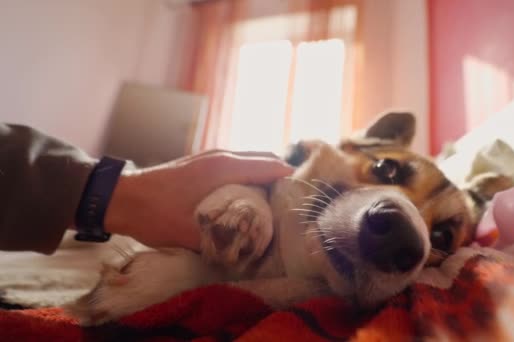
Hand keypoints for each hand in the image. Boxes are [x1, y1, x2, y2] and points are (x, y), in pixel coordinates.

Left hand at [104, 150, 292, 249]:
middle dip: (281, 175)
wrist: (118, 196)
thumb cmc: (153, 212)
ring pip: (250, 159)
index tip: (303, 195)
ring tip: (274, 200)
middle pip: (264, 158)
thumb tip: (244, 252)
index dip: (290, 178)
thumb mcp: (188, 232)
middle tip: (292, 200)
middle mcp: (221, 156)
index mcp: (223, 168)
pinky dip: (249, 175)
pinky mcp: (202, 162)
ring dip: (265, 174)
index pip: (270, 165)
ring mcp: (210, 156)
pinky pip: (237, 163)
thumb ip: (219, 240)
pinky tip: (247, 196)